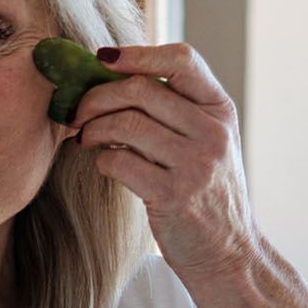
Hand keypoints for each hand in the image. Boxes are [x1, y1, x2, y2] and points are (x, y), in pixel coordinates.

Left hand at [67, 43, 261, 281]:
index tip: (103, 60)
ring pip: (126, 123)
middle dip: (97, 96)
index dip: (137, 53)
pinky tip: (103, 162)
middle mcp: (213, 133)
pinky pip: (119, 162)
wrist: (229, 254)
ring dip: (93, 128)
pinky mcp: (173, 197)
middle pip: (141, 89)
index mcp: (221, 110)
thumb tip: (114, 73)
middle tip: (78, 110)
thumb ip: (178, 109)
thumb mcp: (209, 142)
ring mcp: (196, 165)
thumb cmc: (208, 193)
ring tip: (85, 136)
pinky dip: (101, 159)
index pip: (182, 59)